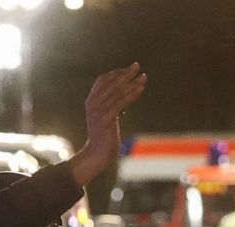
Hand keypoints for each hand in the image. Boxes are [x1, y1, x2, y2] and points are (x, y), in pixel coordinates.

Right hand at [69, 63, 146, 185]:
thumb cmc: (103, 138)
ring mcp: (99, 111)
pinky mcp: (107, 118)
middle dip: (126, 73)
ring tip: (144, 76)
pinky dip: (132, 94)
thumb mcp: (104, 118)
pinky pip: (122, 102)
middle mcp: (93, 103)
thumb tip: (121, 98)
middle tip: (137, 65)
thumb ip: (109, 107)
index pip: (102, 81)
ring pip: (118, 92)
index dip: (115, 73)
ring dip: (133, 82)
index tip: (126, 70)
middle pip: (111, 83)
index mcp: (90, 102)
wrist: (97, 154)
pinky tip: (141, 88)